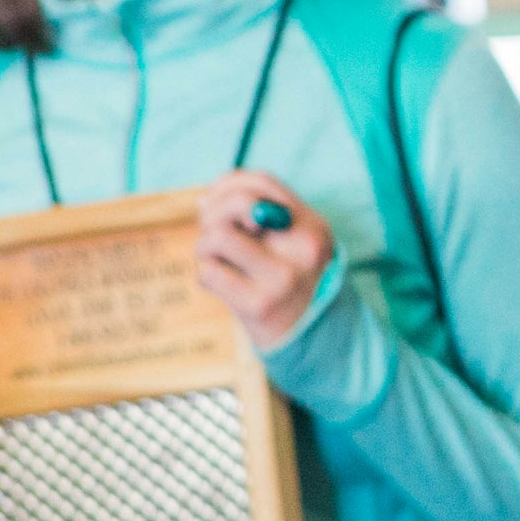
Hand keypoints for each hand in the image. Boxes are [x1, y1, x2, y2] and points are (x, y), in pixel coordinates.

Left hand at [196, 172, 332, 350]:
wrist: (307, 338)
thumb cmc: (287, 280)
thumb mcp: (288, 243)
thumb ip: (254, 215)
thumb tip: (205, 201)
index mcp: (314, 227)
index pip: (262, 182)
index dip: (228, 186)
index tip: (218, 204)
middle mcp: (305, 249)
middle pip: (240, 203)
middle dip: (213, 215)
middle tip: (214, 236)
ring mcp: (284, 278)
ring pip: (218, 236)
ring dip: (205, 247)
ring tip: (217, 261)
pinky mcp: (259, 305)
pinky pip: (209, 272)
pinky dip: (206, 274)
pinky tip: (221, 284)